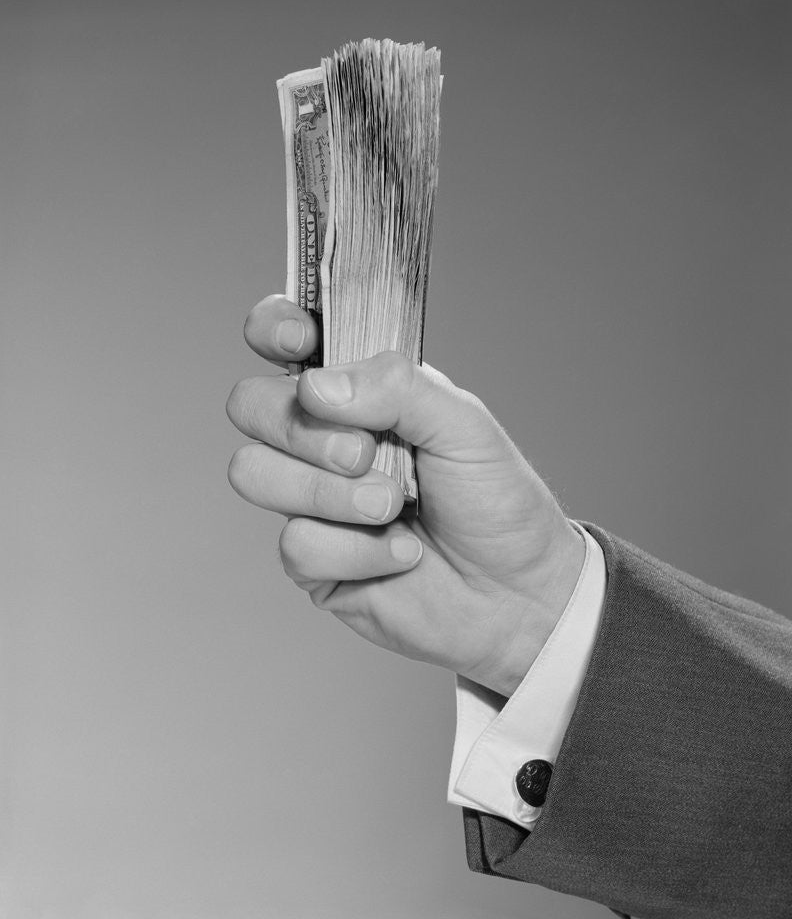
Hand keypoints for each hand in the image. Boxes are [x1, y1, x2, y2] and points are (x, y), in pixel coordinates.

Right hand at [226, 295, 584, 696]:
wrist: (517, 595)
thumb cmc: (497, 501)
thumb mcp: (465, 425)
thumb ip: (396, 387)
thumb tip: (315, 386)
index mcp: (359, 390)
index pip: (285, 338)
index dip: (275, 329)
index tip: (302, 345)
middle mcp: (323, 438)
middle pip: (250, 405)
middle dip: (306, 432)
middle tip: (367, 455)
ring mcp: (310, 499)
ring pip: (254, 474)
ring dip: (332, 496)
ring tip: (393, 508)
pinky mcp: (311, 560)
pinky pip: (295, 544)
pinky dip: (357, 552)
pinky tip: (399, 554)